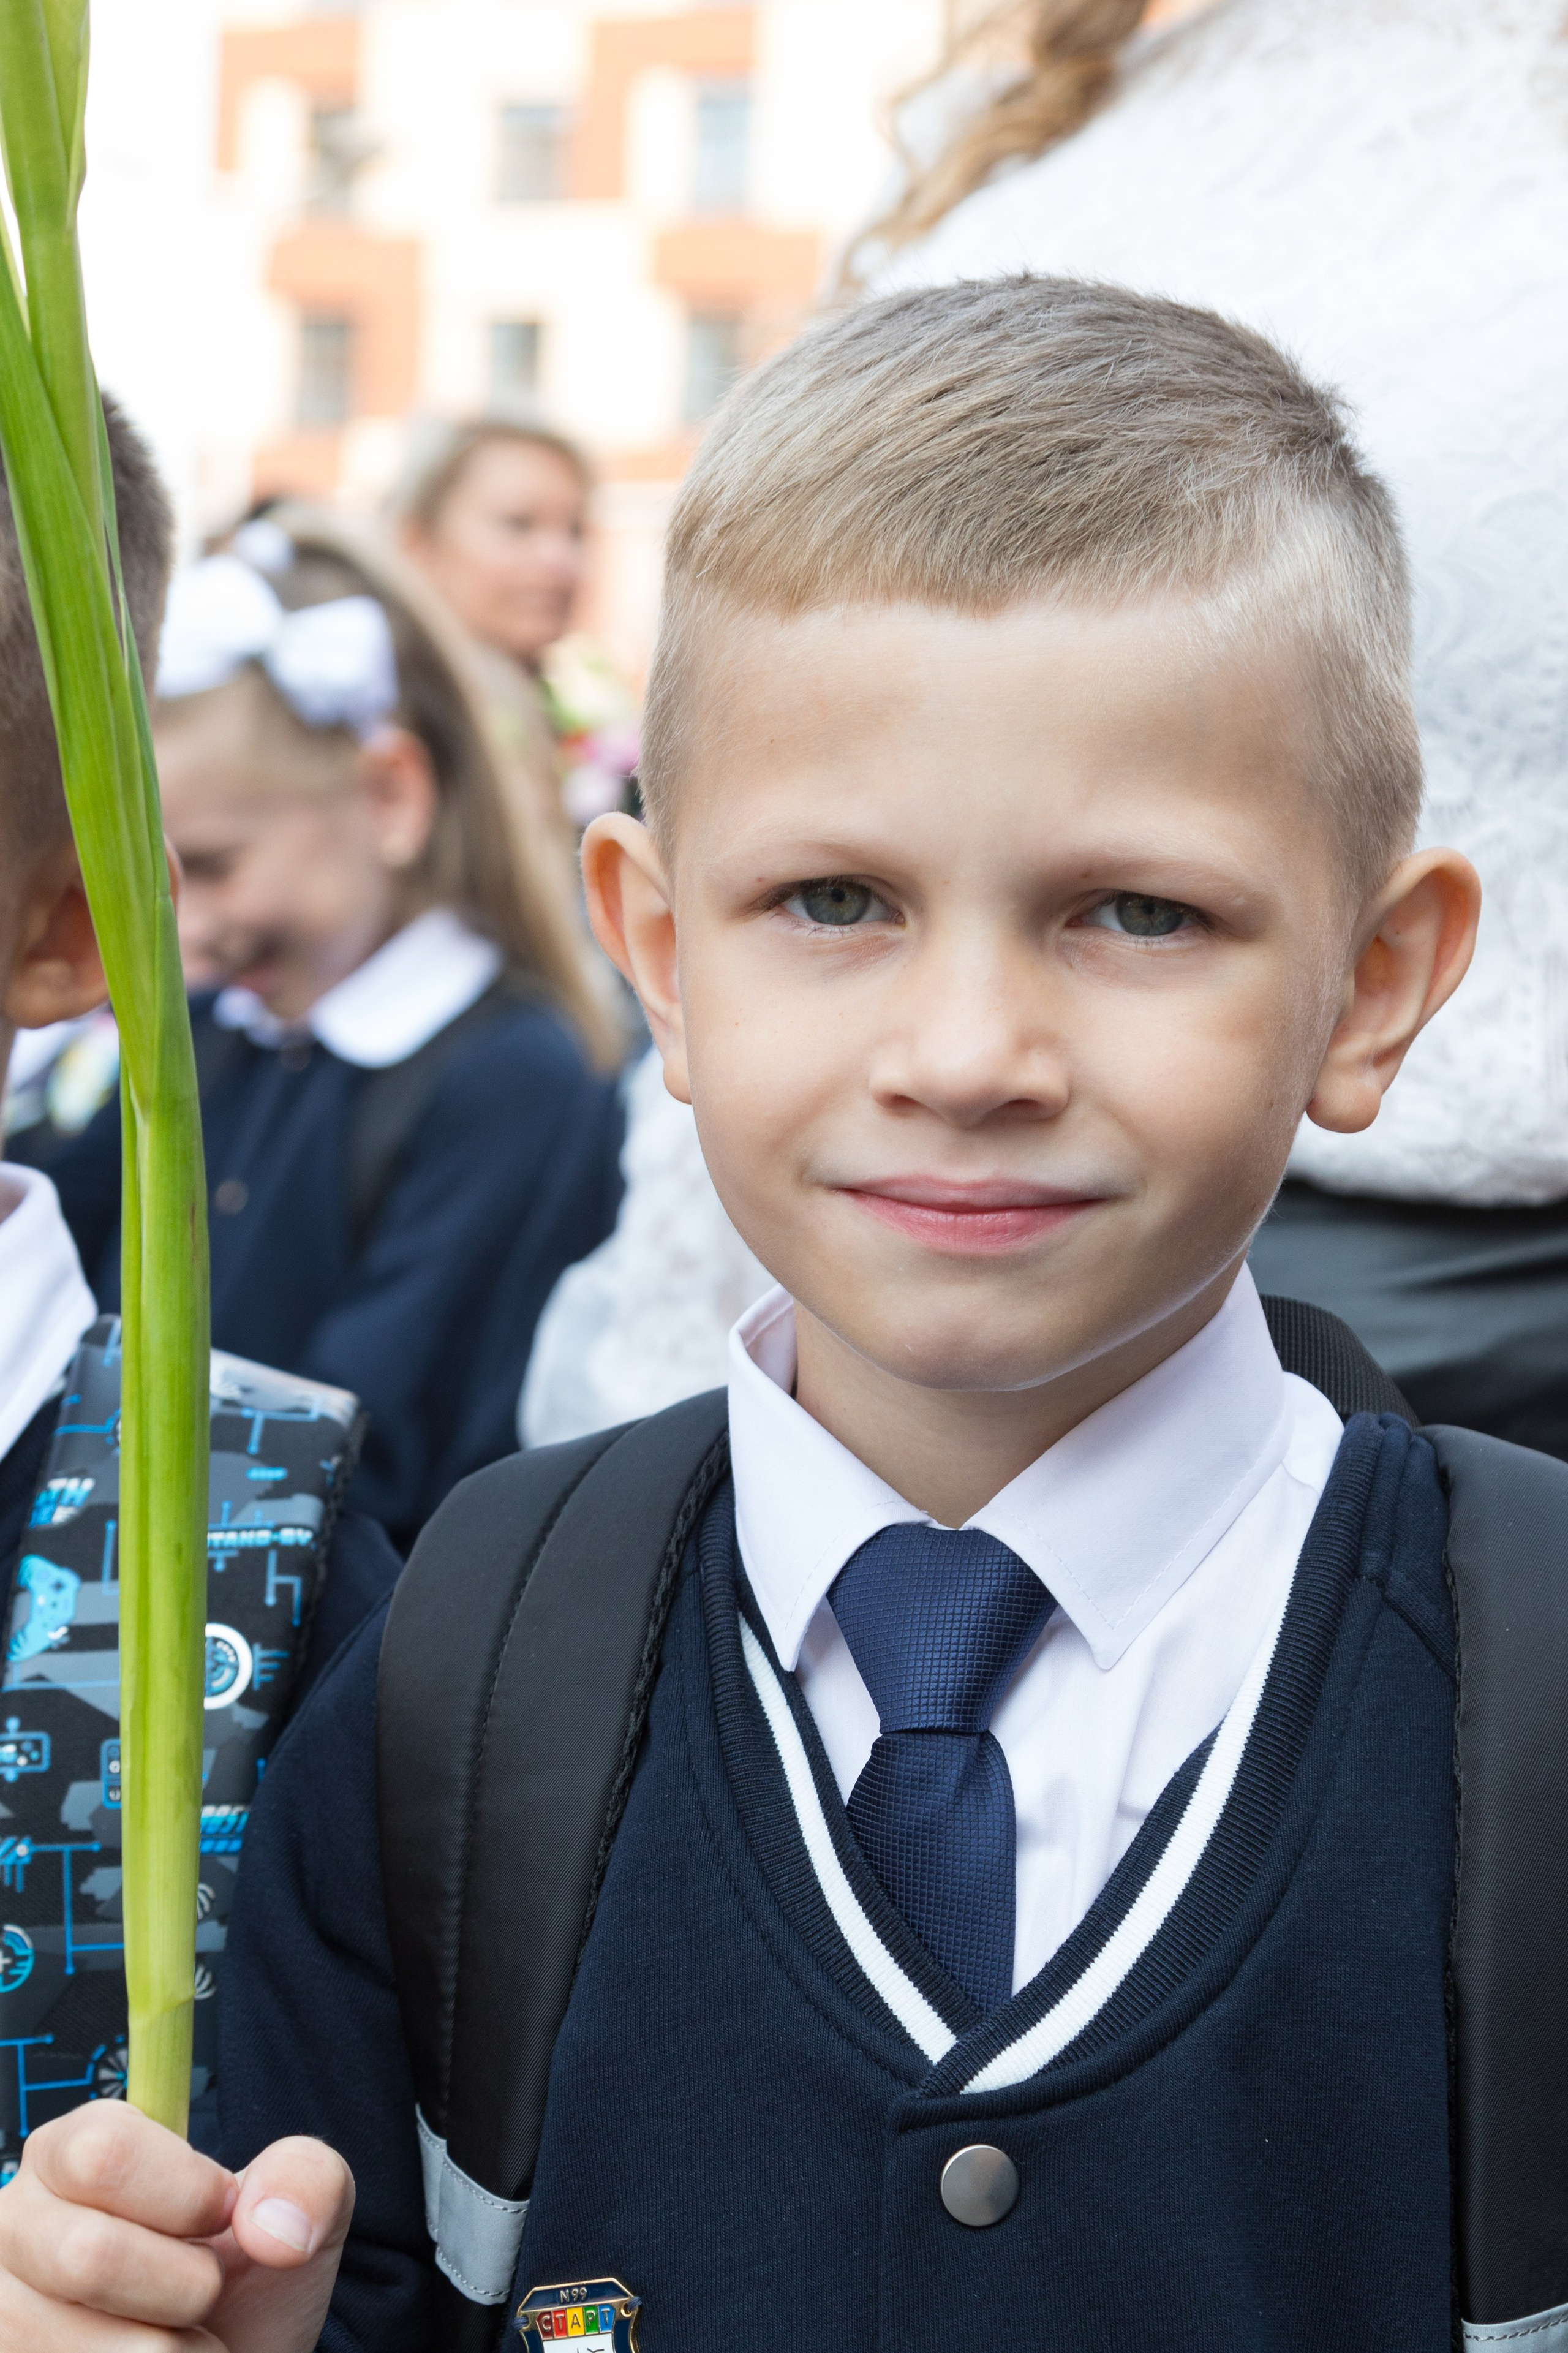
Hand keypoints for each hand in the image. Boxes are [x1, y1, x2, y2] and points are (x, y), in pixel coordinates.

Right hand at [0, 2102, 352, 2349]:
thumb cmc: (245, 2278)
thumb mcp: (294, 2207)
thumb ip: (306, 2178)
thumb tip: (274, 2226)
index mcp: (71, 2152)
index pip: (104, 2152)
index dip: (187, 2193)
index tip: (222, 2214)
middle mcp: (16, 2226)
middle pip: (89, 2255)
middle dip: (186, 2283)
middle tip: (204, 2288)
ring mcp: (5, 2315)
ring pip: (102, 2348)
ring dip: (177, 2352)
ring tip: (180, 2334)